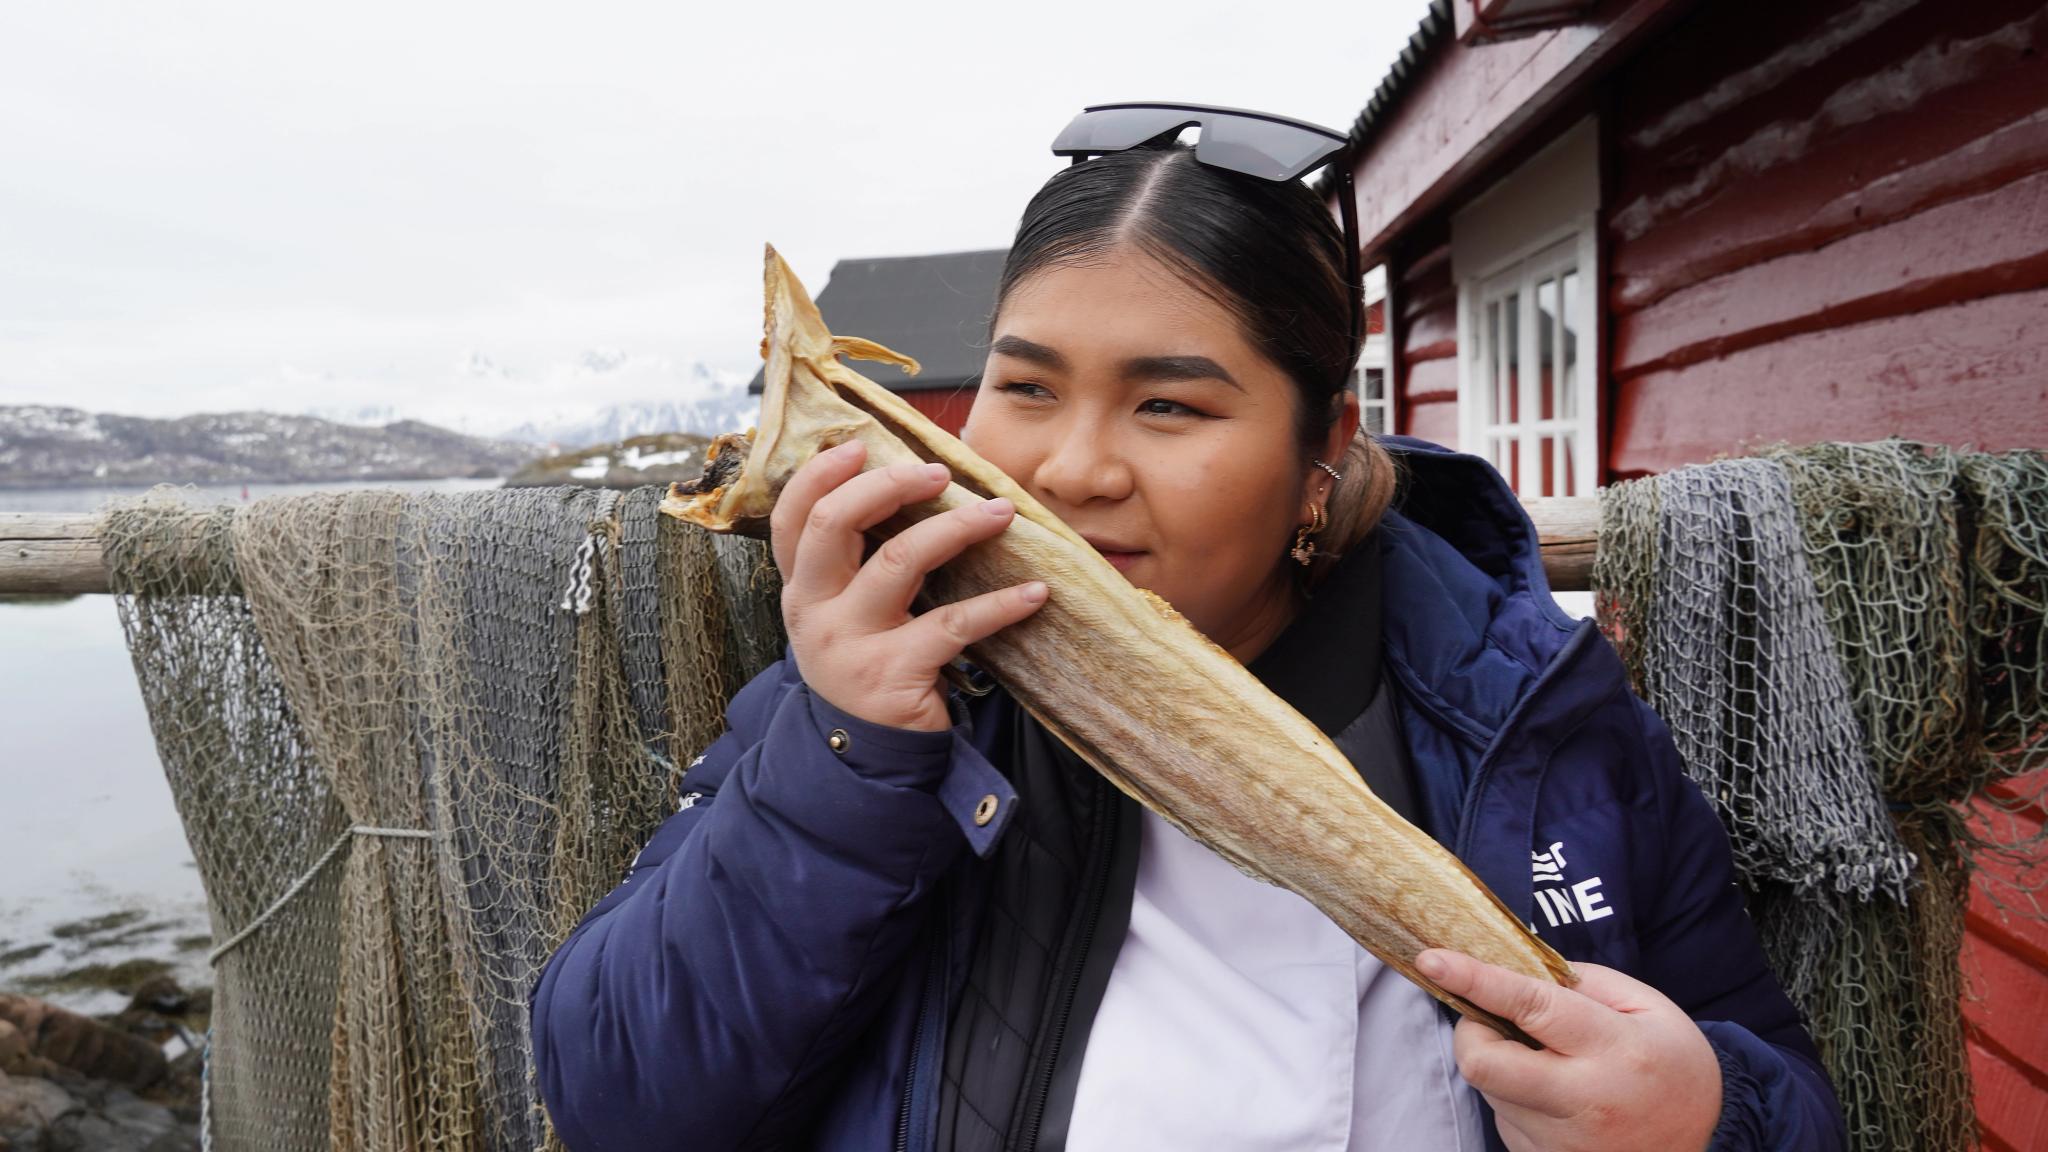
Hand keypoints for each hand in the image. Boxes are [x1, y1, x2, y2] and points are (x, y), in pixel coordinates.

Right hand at [772, 439, 1048, 731]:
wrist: (867, 758)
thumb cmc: (870, 666)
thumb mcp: (844, 616)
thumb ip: (856, 563)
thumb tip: (906, 485)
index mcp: (801, 590)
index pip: (791, 519)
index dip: (819, 475)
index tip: (860, 445)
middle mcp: (814, 613)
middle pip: (835, 525)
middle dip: (889, 485)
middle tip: (938, 472)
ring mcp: (850, 645)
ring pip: (900, 561)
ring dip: (958, 527)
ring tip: (1002, 512)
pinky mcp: (893, 675)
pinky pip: (953, 624)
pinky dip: (1001, 605)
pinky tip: (1035, 592)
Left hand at [1417, 949, 1722, 1151]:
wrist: (1708, 1140)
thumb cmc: (1673, 1062)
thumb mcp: (1646, 1006)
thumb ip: (1581, 982)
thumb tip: (1515, 968)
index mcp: (1613, 1048)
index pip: (1529, 1005)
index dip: (1474, 978)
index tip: (1433, 959)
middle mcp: (1585, 1100)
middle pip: (1484, 1063)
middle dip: (1470, 1031)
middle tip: (1490, 1019)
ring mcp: (1565, 1142)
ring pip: (1490, 1091)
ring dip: (1497, 1064)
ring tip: (1543, 1060)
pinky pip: (1505, 1119)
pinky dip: (1513, 1097)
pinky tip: (1551, 1093)